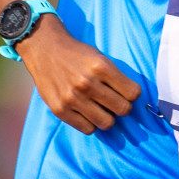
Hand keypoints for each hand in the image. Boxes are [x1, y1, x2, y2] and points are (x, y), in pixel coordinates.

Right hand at [16, 16, 141, 133]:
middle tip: (115, 102)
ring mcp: (72, 98)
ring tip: (101, 108)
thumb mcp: (101, 58)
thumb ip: (115, 77)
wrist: (45, 49)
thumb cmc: (78, 54)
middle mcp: (87, 83)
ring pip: (107, 123)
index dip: (132, 94)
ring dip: (107, 117)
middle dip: (122, 107)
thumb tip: (132, 100)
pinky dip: (90, 123)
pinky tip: (86, 112)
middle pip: (123, 109)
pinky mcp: (59, 110)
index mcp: (101, 67)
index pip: (133, 93)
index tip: (127, 92)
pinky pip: (87, 129)